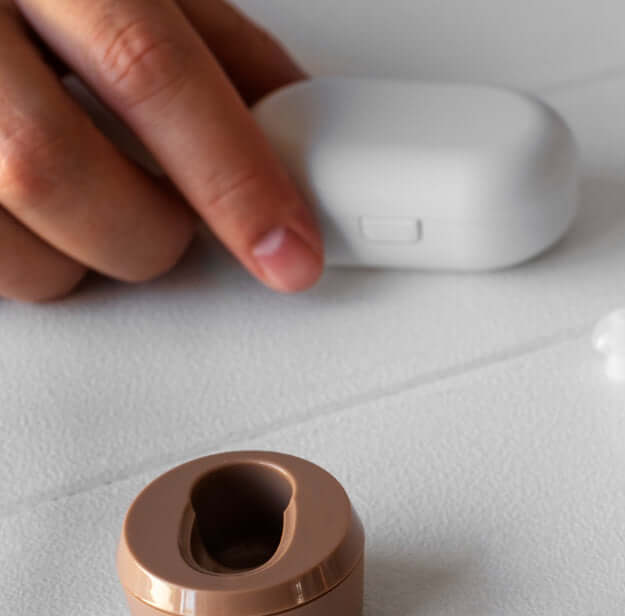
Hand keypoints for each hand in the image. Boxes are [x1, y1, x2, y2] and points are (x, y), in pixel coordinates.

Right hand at [0, 0, 319, 299]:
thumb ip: (205, 40)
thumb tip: (291, 121)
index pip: (144, 68)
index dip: (231, 174)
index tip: (288, 251)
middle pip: (50, 166)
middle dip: (143, 230)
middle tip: (172, 223)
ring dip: (66, 259)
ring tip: (88, 216)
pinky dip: (14, 260)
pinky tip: (26, 216)